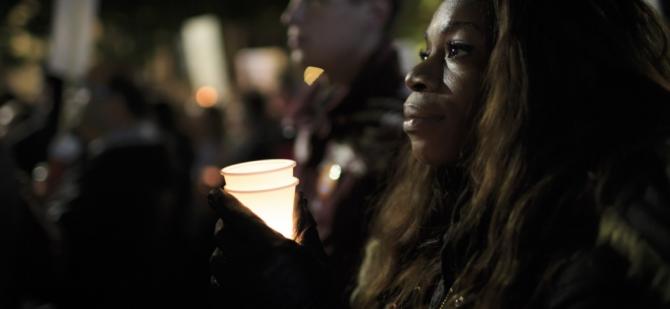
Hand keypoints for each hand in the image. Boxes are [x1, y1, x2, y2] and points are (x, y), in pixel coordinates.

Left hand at [208, 188, 331, 307]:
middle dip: (222, 223)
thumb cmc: (315, 292)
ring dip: (221, 250)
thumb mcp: (314, 256)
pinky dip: (221, 276)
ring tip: (231, 249)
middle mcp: (247, 263)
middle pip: (221, 235)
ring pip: (215, 259)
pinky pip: (215, 284)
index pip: (235, 215)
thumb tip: (299, 196)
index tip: (214, 193)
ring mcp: (235, 286)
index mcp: (269, 246)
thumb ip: (304, 225)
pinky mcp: (229, 303)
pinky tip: (231, 276)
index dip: (221, 201)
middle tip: (229, 220)